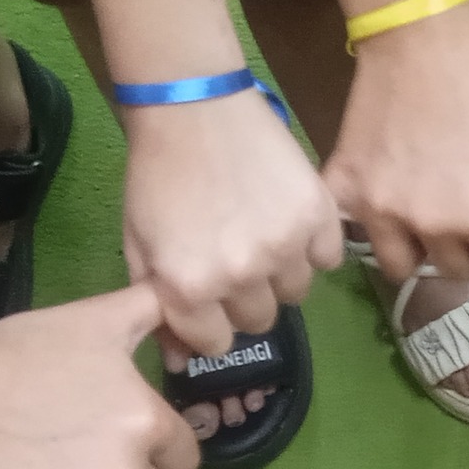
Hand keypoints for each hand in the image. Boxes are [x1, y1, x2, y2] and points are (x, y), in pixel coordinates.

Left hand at [120, 92, 346, 358]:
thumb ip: (159, 307)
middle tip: (235, 259)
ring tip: (262, 236)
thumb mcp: (140, 246)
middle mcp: (241, 276)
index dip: (210, 322)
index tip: (209, 296)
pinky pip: (328, 258)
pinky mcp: (319, 216)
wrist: (192, 108)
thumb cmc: (156, 177)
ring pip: (295, 293)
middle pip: (259, 321)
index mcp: (190, 288)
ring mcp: (285, 246)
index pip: (217, 344)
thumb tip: (184, 360)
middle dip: (245, 298)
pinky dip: (313, 247)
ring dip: (280, 273)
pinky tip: (289, 221)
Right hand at [329, 15, 468, 282]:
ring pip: (401, 263)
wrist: (426, 36)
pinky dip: (366, 222)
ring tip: (427, 219)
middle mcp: (433, 228)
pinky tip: (383, 203)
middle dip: (466, 248)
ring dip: (417, 249)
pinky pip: (352, 228)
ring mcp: (382, 211)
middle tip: (468, 210)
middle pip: (453, 269)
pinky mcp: (348, 188)